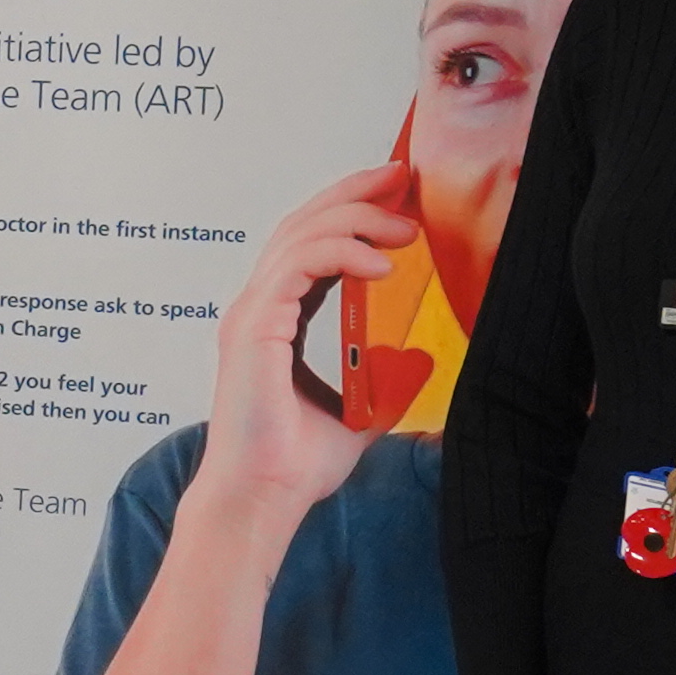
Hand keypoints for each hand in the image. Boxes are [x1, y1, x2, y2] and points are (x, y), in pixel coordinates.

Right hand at [195, 162, 422, 525]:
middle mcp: (258, 309)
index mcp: (274, 321)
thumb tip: (423, 356)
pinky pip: (298, 267)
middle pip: (302, 224)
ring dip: (356, 219)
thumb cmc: (295, 464)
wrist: (263, 498)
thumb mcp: (361, 410)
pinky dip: (341, 254)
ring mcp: (252, 314)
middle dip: (353, 192)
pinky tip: (380, 265)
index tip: (396, 193)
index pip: (310, 245)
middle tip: (401, 176)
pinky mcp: (255, 328)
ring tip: (404, 227)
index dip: (350, 212)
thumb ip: (385, 378)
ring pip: (300, 236)